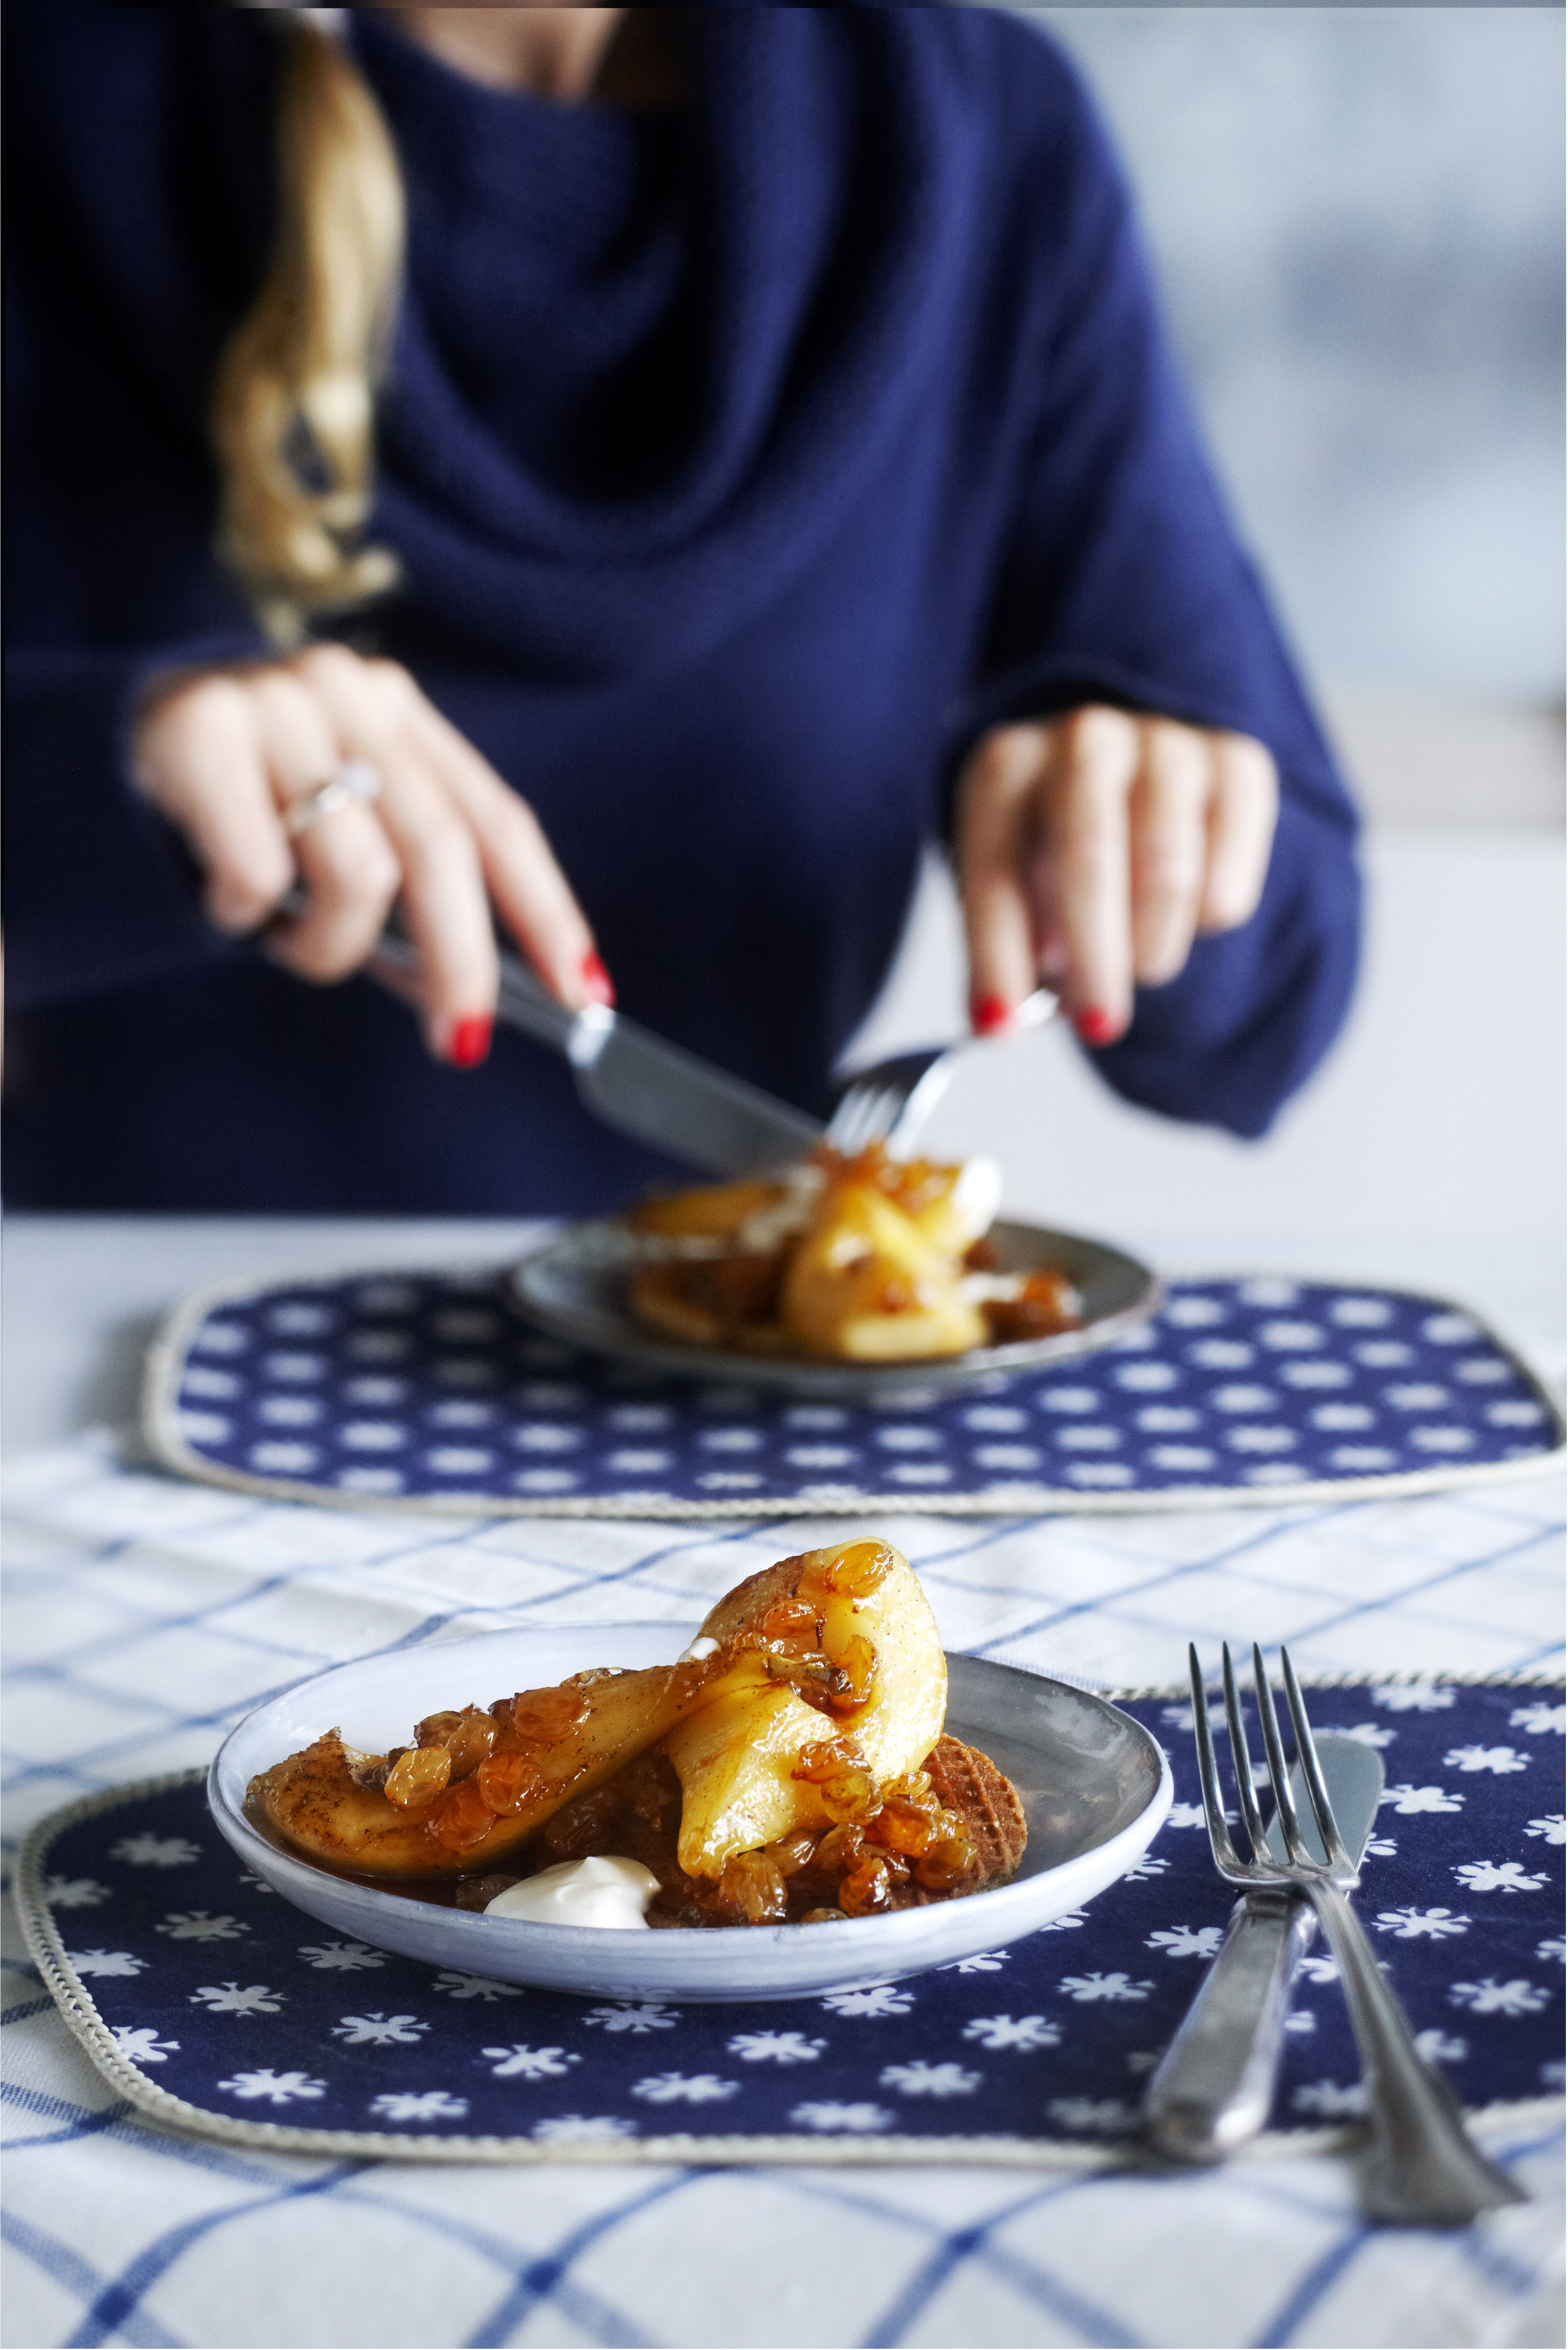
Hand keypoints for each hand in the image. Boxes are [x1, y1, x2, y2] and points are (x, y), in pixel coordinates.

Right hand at [132, 645, 611, 1065]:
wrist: (119, 744)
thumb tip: (475, 992)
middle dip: (462, 963)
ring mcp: (274, 704)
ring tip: (294, 944)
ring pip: (355, 872)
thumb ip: (408, 881)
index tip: (583, 995)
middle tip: (458, 1036)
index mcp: (401, 712)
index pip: (500, 822)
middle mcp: (349, 694)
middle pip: (441, 851)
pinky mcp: (198, 731)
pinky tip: (231, 904)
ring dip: (330, 947)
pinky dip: (249, 914)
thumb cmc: (253, 803)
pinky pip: (258, 870)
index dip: (547, 914)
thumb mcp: (343, 823)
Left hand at [955, 706, 1277, 1044]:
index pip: (997, 872)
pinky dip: (1206, 923)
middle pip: (1090, 857)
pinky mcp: (1238, 766)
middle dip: (1094, 960)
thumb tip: (997, 1024)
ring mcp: (1166, 745)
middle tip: (1097, 1024)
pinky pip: (1229, 876)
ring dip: (1153, 947)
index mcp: (1005, 769)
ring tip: (1140, 968)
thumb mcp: (1010, 889)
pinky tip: (1184, 918)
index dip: (996, 958)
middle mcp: (1084, 740)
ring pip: (1169, 872)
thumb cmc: (1053, 846)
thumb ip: (1000, 951)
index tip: (999, 1026)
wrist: (1129, 774)